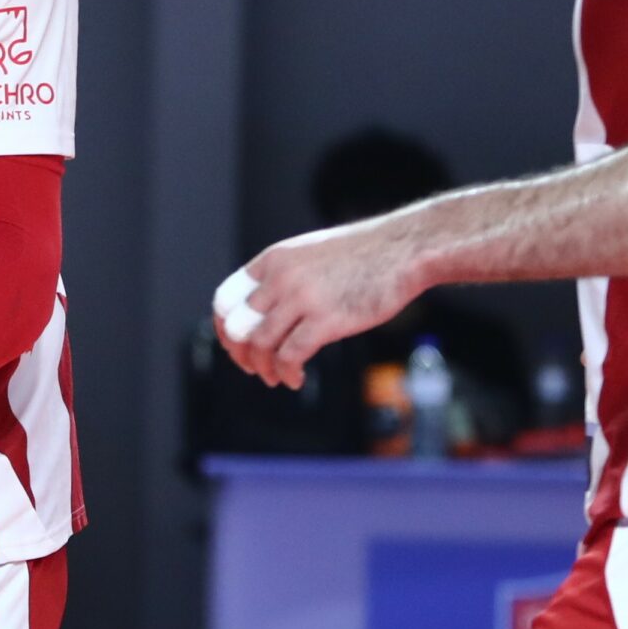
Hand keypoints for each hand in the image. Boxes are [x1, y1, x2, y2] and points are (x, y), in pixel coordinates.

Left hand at [216, 219, 424, 387]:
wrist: (404, 249)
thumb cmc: (363, 254)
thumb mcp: (310, 253)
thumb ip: (284, 276)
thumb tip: (264, 311)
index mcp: (273, 260)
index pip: (225, 298)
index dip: (224, 327)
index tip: (235, 345)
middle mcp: (281, 278)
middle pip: (237, 326)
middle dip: (240, 354)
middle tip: (253, 367)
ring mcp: (302, 298)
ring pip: (260, 345)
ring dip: (264, 368)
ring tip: (277, 377)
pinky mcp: (327, 320)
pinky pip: (290, 356)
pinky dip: (287, 373)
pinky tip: (296, 379)